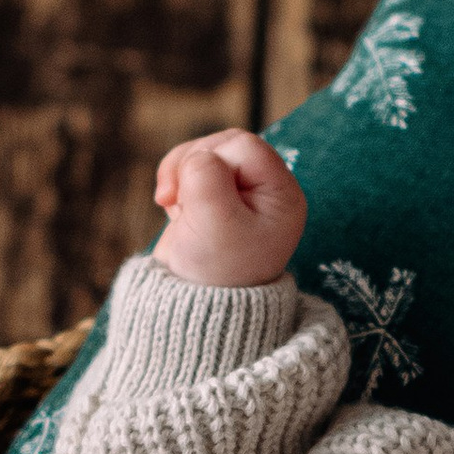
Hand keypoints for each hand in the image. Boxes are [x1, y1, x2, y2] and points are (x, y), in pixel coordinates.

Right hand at [152, 128, 306, 288]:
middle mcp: (266, 191)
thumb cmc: (214, 272)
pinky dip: (176, 182)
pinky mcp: (216, 198)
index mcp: (281, 195)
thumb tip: (198, 156)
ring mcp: (240, 194)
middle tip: (175, 199)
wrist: (195, 308)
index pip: (243, 146)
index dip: (211, 161)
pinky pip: (192, 168)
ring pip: (205, 152)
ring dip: (180, 172)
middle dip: (192, 164)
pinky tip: (176, 211)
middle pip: (223, 144)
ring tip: (172, 205)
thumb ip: (207, 178)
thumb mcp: (214, 223)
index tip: (193, 197)